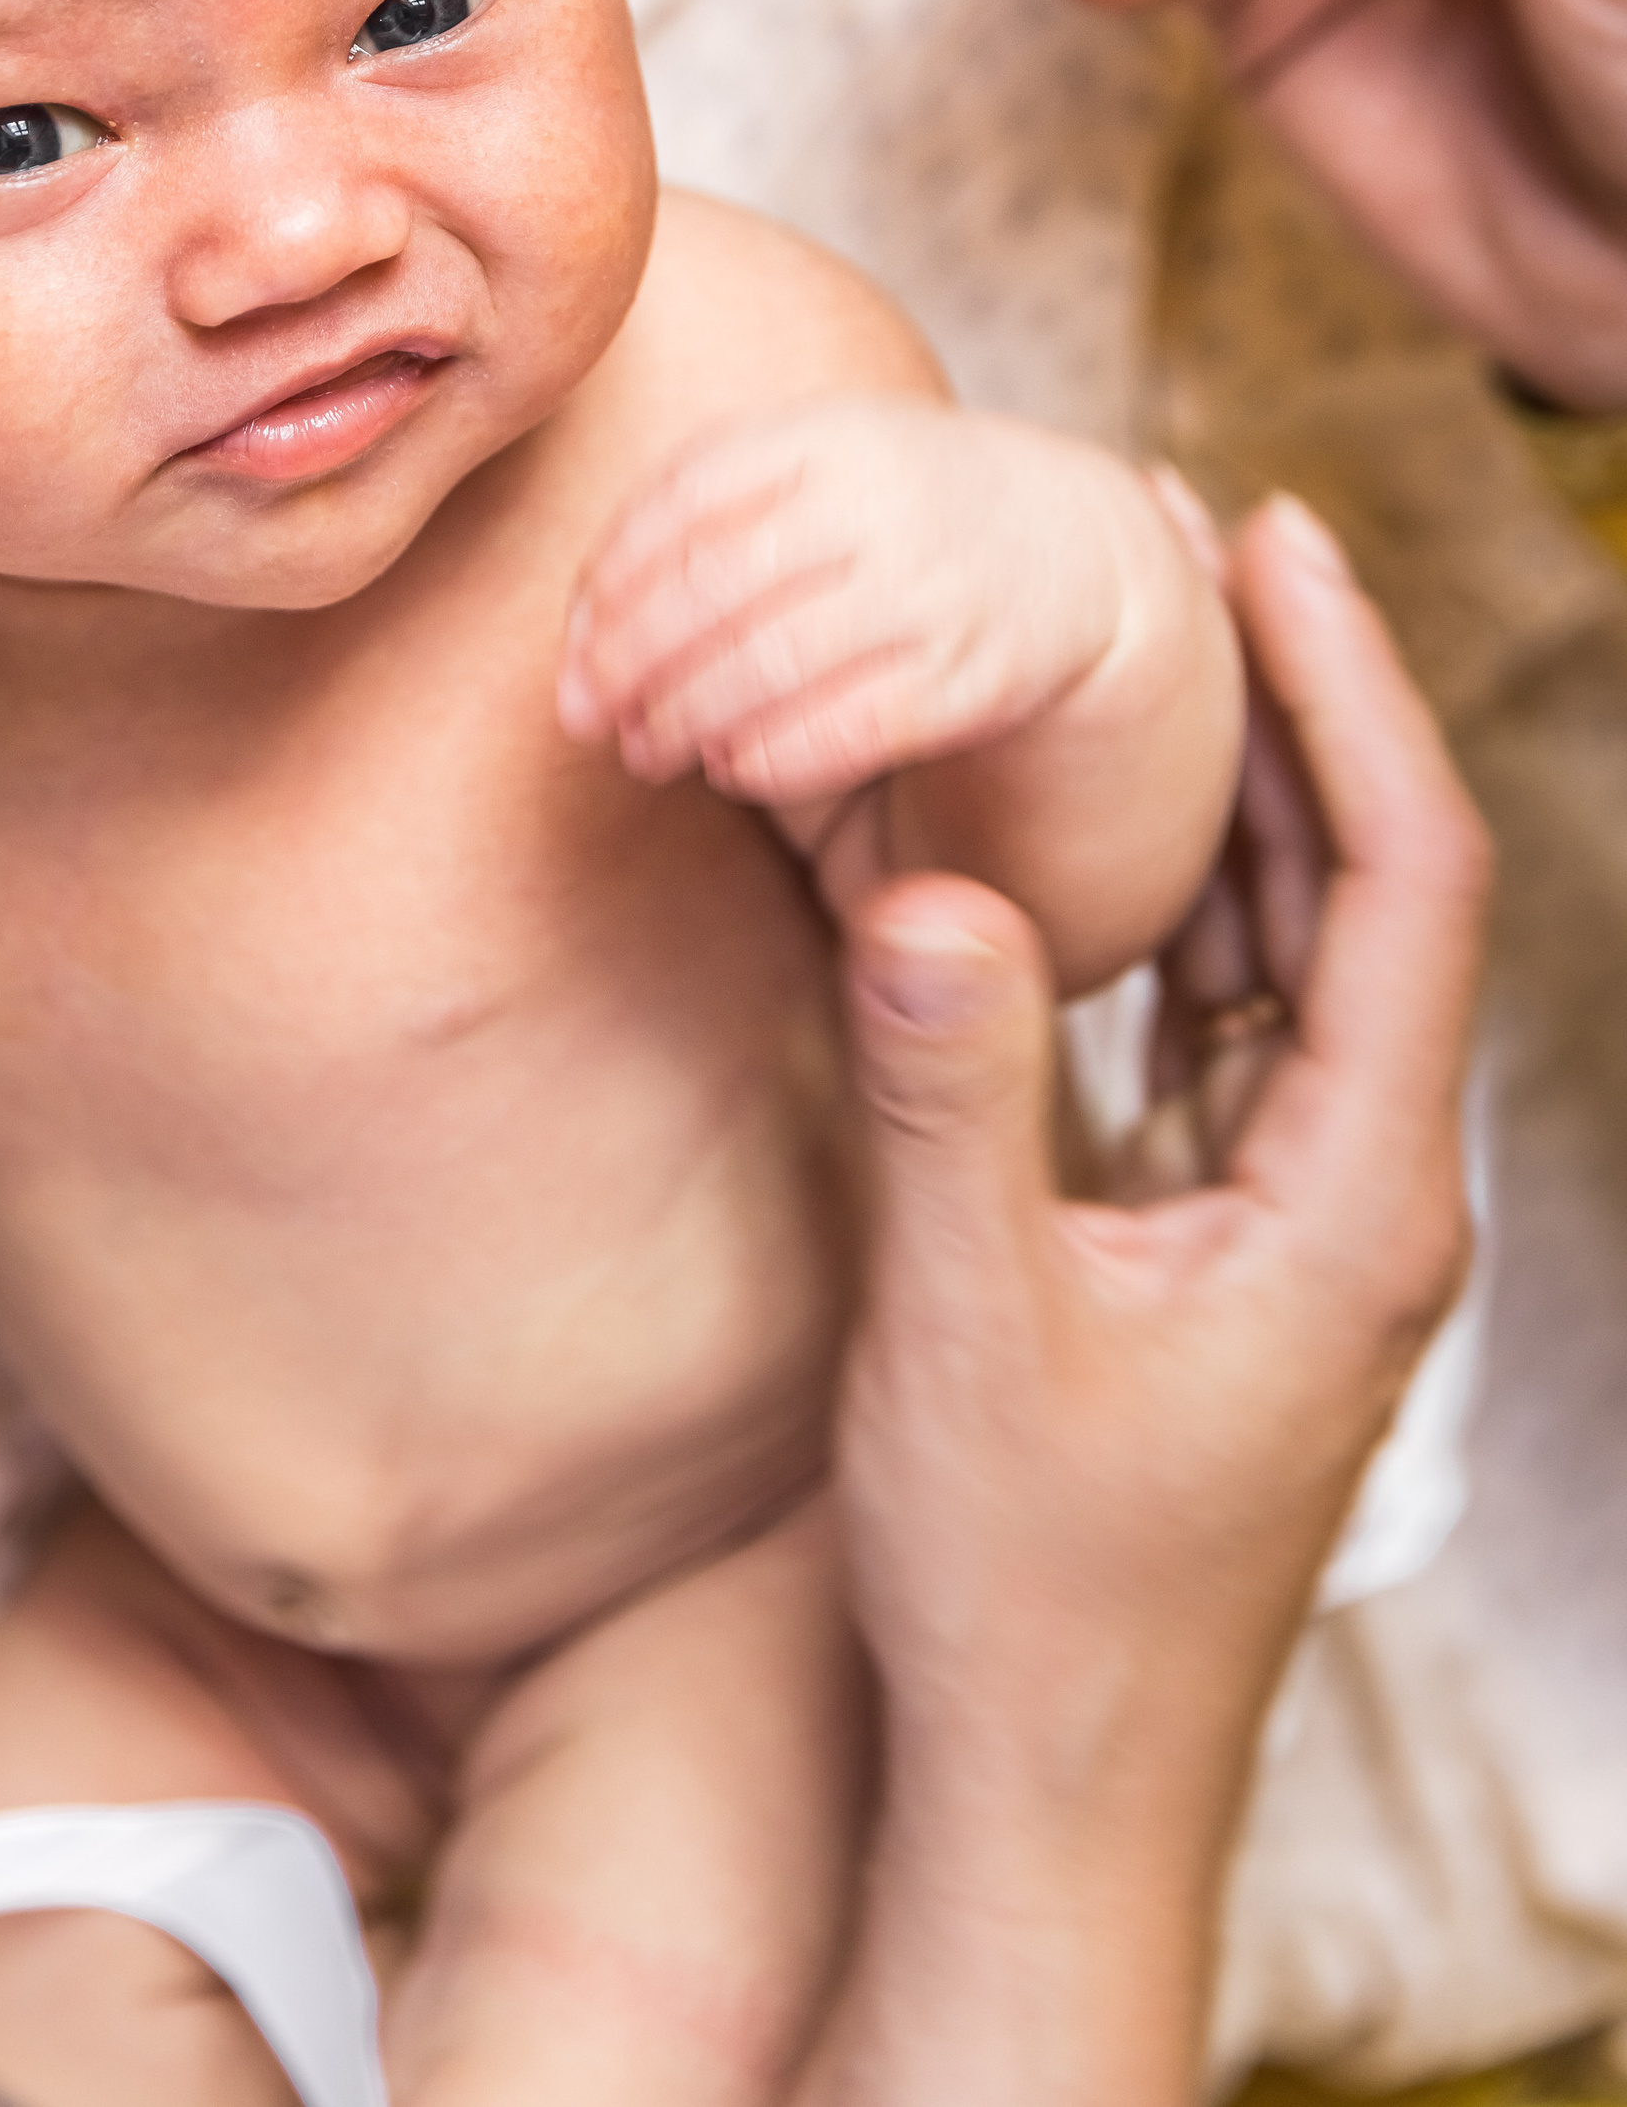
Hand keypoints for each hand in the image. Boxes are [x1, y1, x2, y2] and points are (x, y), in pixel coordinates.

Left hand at [558, 397, 1231, 985]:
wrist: (1074, 549)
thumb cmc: (891, 523)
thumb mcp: (808, 475)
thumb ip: (702, 527)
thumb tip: (580, 641)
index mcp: (823, 434)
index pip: (677, 503)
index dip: (607, 589)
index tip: (572, 655)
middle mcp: (879, 496)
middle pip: (710, 586)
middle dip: (631, 664)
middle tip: (590, 720)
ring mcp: (936, 581)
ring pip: (771, 660)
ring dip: (688, 718)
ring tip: (650, 753)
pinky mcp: (981, 668)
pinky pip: (852, 723)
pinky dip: (774, 753)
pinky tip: (736, 768)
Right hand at [809, 495, 1485, 2104]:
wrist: (1044, 1786)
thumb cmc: (1028, 1588)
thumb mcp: (973, 1326)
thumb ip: (952, 1097)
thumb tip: (920, 882)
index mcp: (1359, 1202)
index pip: (1401, 885)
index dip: (1347, 694)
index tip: (1274, 541)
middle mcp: (1359, 1196)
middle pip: (1361, 892)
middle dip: (1290, 704)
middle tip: (1199, 536)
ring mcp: (1296, 1224)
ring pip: (1288, 956)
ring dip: (1227, 798)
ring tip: (1147, 638)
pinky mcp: (1217, 1249)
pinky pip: (1214, 1032)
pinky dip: (1164, 916)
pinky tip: (1085, 842)